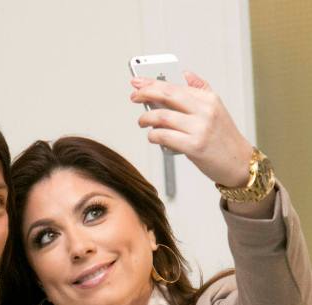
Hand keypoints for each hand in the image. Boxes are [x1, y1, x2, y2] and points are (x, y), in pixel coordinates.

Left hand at [130, 72, 252, 187]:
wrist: (238, 163)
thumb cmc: (224, 139)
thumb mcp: (216, 109)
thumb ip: (200, 90)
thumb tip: (185, 74)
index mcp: (208, 99)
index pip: (175, 85)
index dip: (153, 82)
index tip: (138, 82)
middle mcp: (205, 110)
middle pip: (168, 95)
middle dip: (146, 93)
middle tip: (134, 97)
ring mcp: (200, 128)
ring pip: (163, 117)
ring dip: (146, 118)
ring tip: (142, 121)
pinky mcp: (194, 146)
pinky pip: (165, 137)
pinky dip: (154, 136)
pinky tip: (152, 136)